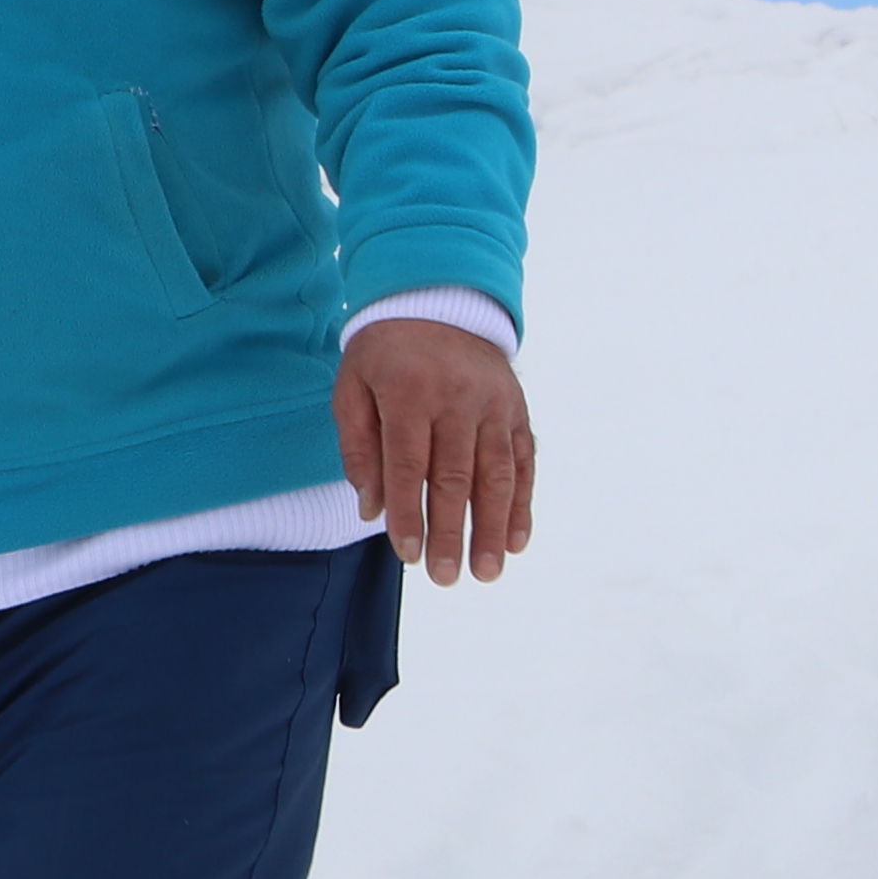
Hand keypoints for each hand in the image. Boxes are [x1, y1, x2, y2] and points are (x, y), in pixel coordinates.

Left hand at [336, 318, 537, 583]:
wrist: (439, 301)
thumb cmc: (386, 354)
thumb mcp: (353, 388)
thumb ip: (359, 448)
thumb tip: (373, 509)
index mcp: (409, 392)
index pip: (409, 465)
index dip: (410, 513)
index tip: (410, 555)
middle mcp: (457, 398)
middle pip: (457, 477)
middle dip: (453, 532)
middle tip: (448, 577)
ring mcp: (493, 404)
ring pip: (497, 474)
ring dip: (493, 527)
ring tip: (487, 571)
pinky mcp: (516, 410)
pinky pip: (523, 461)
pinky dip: (522, 502)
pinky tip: (516, 539)